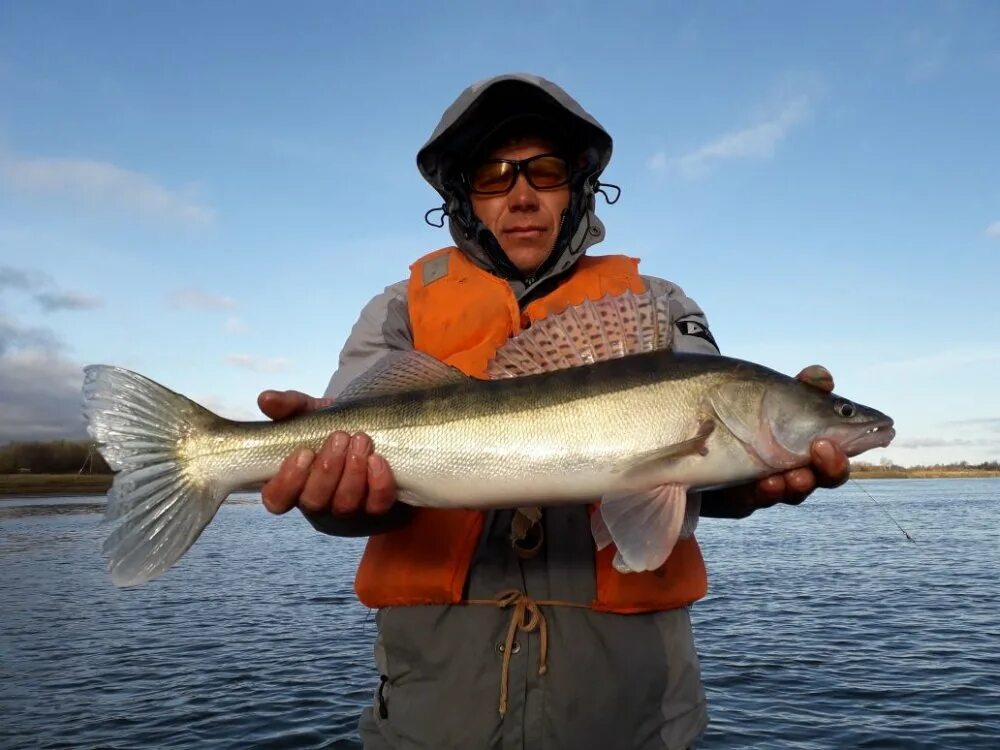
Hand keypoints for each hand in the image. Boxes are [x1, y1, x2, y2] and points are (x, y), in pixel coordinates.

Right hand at [257, 389, 397, 517]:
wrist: (373, 427)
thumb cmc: (331, 425)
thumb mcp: (310, 412)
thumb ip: (288, 406)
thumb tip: (265, 399)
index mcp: (293, 483)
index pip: (277, 499)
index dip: (288, 481)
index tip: (304, 452)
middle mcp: (317, 502)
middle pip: (314, 501)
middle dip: (327, 470)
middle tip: (340, 437)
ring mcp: (345, 509)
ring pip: (345, 504)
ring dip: (353, 472)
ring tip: (361, 440)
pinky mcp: (375, 508)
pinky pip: (376, 506)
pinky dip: (378, 484)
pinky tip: (378, 460)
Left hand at [701, 365, 849, 518]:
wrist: (693, 428)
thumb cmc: (741, 410)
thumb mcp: (771, 394)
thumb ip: (800, 389)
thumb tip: (823, 376)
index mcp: (808, 441)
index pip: (840, 449)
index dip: (852, 446)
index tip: (854, 436)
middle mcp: (792, 466)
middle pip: (822, 476)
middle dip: (830, 468)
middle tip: (825, 451)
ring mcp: (765, 483)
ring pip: (791, 491)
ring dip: (799, 483)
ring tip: (797, 475)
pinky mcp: (736, 497)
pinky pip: (752, 501)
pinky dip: (762, 492)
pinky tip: (766, 482)